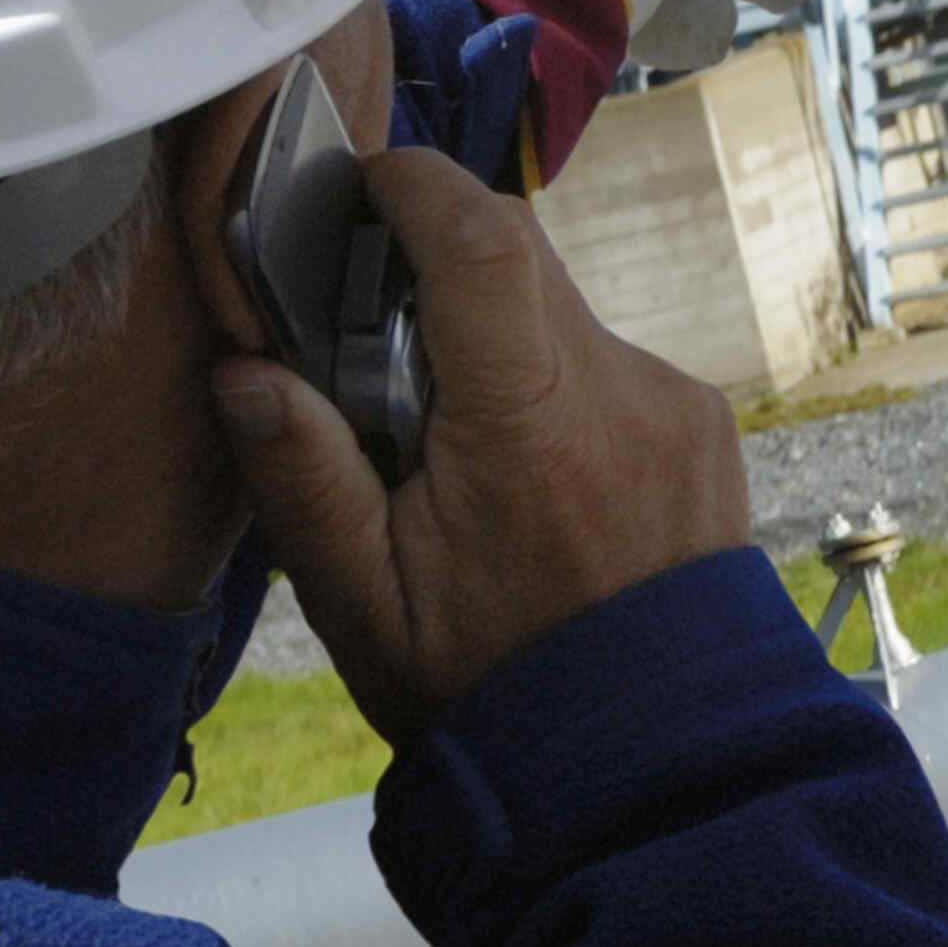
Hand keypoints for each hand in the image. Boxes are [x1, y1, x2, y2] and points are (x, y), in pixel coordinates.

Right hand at [215, 136, 750, 730]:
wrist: (652, 769)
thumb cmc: (495, 692)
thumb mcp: (365, 604)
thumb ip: (302, 476)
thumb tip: (243, 370)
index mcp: (532, 423)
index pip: (483, 239)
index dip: (415, 183)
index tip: (362, 177)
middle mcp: (624, 392)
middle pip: (520, 263)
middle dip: (433, 273)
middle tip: (366, 343)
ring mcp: (678, 408)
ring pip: (562, 316)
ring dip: (492, 344)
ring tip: (444, 445)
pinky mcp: (704, 431)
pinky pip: (608, 367)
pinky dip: (549, 388)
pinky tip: (519, 476)